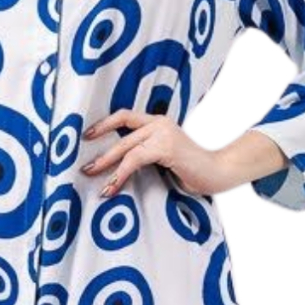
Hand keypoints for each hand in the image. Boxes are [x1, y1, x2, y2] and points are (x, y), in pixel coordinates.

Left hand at [81, 109, 224, 196]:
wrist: (219, 172)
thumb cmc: (193, 170)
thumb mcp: (164, 159)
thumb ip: (146, 156)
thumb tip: (118, 168)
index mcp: (158, 123)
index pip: (125, 116)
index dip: (104, 124)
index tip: (87, 135)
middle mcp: (159, 123)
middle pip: (121, 134)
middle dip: (101, 153)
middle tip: (85, 168)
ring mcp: (163, 132)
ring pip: (125, 147)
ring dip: (106, 165)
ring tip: (96, 182)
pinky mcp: (166, 146)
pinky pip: (134, 159)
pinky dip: (120, 174)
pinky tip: (112, 187)